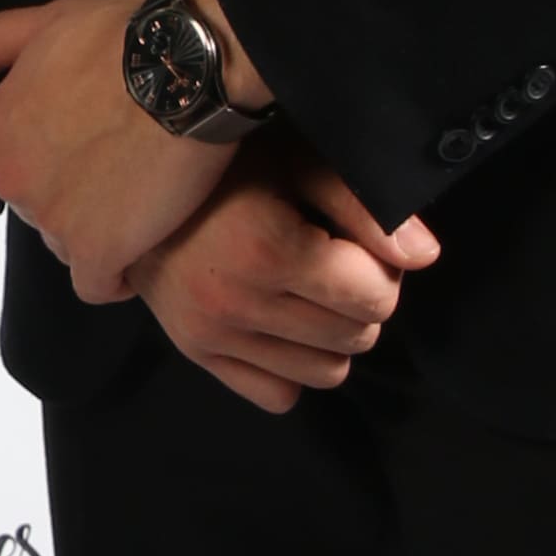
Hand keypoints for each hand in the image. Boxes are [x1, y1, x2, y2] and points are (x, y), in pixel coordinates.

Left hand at [0, 0, 223, 302]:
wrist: (185, 69)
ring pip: (68, 243)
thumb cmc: (122, 38)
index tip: (95, 143)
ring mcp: (51, 219)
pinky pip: (98, 285)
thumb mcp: (48, 21)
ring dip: (99, 232)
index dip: (60, 155)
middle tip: (125, 168)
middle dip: (77, 195)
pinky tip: (143, 249)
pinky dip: (117, 276)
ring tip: (143, 201)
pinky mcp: (97, 252)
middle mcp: (11, 179)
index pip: (18, 162)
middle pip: (41, 205)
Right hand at [134, 150, 438, 413]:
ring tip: (311, 291)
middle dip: (361, 301)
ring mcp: (211, 333)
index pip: (377, 297)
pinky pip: (279, 396)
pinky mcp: (195, 352)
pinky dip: (292, 367)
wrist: (130, 181)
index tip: (360, 242)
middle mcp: (236, 301)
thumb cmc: (225, 160)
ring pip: (327, 374)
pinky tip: (282, 321)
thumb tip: (426, 256)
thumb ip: (365, 206)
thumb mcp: (299, 159)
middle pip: (358, 337)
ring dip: (333, 337)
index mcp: (269, 249)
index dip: (383, 268)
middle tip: (337, 261)